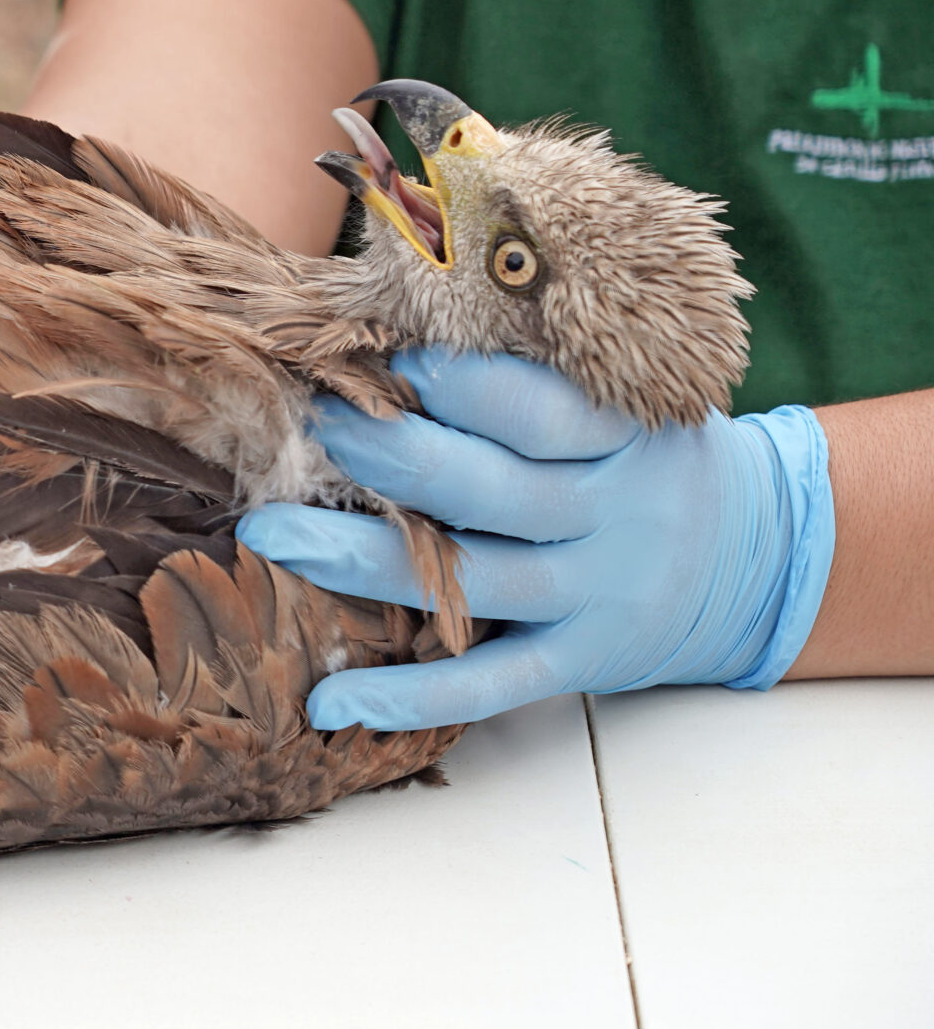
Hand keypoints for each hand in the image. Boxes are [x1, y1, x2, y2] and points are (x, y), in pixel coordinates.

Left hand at [239, 348, 835, 730]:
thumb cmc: (645, 457)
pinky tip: (328, 702)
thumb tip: (393, 326)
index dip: (455, 385)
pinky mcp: (579, 664)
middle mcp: (614, 518)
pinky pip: (485, 687)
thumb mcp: (623, 400)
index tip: (381, 361)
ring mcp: (596, 598)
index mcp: (623, 437)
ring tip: (271, 533)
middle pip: (487, 490)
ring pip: (470, 583)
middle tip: (309, 427)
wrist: (758, 559)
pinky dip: (406, 699)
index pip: (537, 410)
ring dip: (359, 561)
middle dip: (387, 455)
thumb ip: (532, 374)